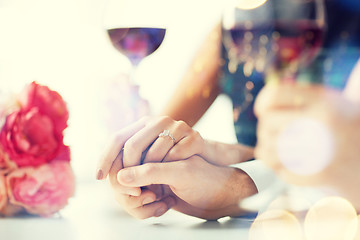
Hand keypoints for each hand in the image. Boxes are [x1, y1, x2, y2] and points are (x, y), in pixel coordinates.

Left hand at [97, 116, 204, 181]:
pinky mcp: (195, 137)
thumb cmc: (174, 167)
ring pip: (154, 152)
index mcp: (144, 125)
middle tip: (130, 191)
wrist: (209, 172)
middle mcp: (159, 122)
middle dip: (127, 170)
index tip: (98, 177)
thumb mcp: (149, 165)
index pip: (117, 138)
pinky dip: (171, 171)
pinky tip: (170, 183)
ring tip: (149, 192)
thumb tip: (103, 173)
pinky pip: (176, 155)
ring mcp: (179, 127)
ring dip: (150, 175)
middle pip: (132, 146)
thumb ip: (130, 164)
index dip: (105, 157)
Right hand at [115, 155, 257, 219]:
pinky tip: (163, 206)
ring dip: (139, 203)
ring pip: (125, 187)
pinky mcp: (153, 184)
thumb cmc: (208, 180)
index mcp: (158, 136)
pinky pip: (136, 199)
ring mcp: (150, 169)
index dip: (121, 170)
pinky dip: (146, 208)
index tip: (134, 191)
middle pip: (119, 171)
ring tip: (160, 203)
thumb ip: (151, 172)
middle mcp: (151, 150)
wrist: (221, 197)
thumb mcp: (181, 173)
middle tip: (151, 198)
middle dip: (130, 193)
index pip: (125, 148)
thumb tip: (121, 176)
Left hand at [254, 83, 359, 209]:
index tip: (263, 110)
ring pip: (268, 149)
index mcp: (323, 101)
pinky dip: (279, 168)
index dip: (262, 103)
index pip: (274, 95)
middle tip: (274, 132)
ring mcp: (321, 150)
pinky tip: (288, 164)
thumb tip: (263, 101)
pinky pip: (280, 171)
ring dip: (267, 150)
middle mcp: (321, 123)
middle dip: (265, 128)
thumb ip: (299, 97)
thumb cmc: (344, 124)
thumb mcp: (329, 100)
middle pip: (267, 122)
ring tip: (276, 149)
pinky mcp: (320, 175)